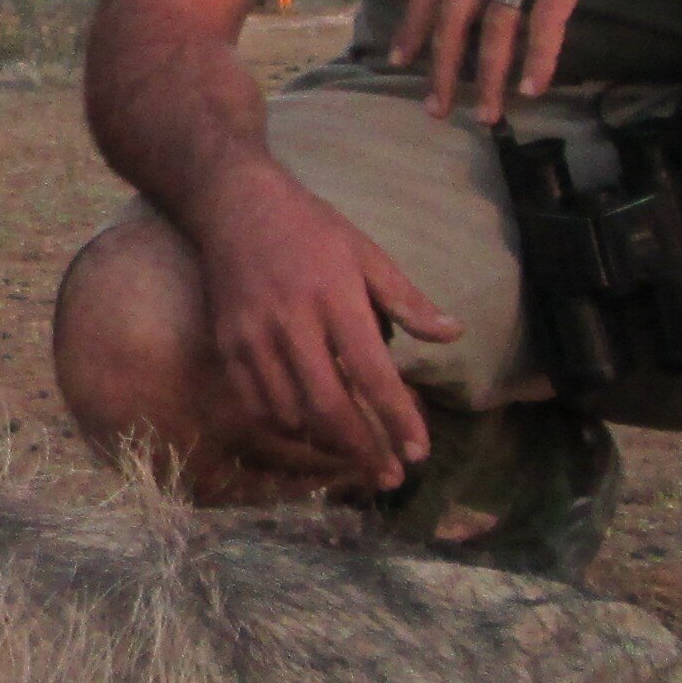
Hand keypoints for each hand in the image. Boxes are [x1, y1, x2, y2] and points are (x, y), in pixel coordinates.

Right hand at [192, 160, 463, 491]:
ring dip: (327, 444)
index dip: (398, 418)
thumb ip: (407, 299)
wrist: (233, 205)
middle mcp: (292, 324)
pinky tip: (310, 432)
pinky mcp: (227, 347)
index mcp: (335, 298)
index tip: (419, 453)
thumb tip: (454, 334)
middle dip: (363, 450)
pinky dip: (287, 427)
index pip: (372, 374)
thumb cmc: (310, 228)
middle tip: (390, 477)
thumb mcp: (366, 252)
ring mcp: (253, 339)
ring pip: (291, 414)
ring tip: (356, 456)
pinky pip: (257, 405)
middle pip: (329, 406)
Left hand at [389, 0, 658, 123]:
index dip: (413, 24)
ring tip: (489, 113)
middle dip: (442, 65)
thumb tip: (481, 0)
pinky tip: (533, 87)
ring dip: (490, 75)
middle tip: (436, 107)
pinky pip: (546, 19)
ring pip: (498, 24)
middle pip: (455, 12)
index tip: (399, 60)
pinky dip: (538, 57)